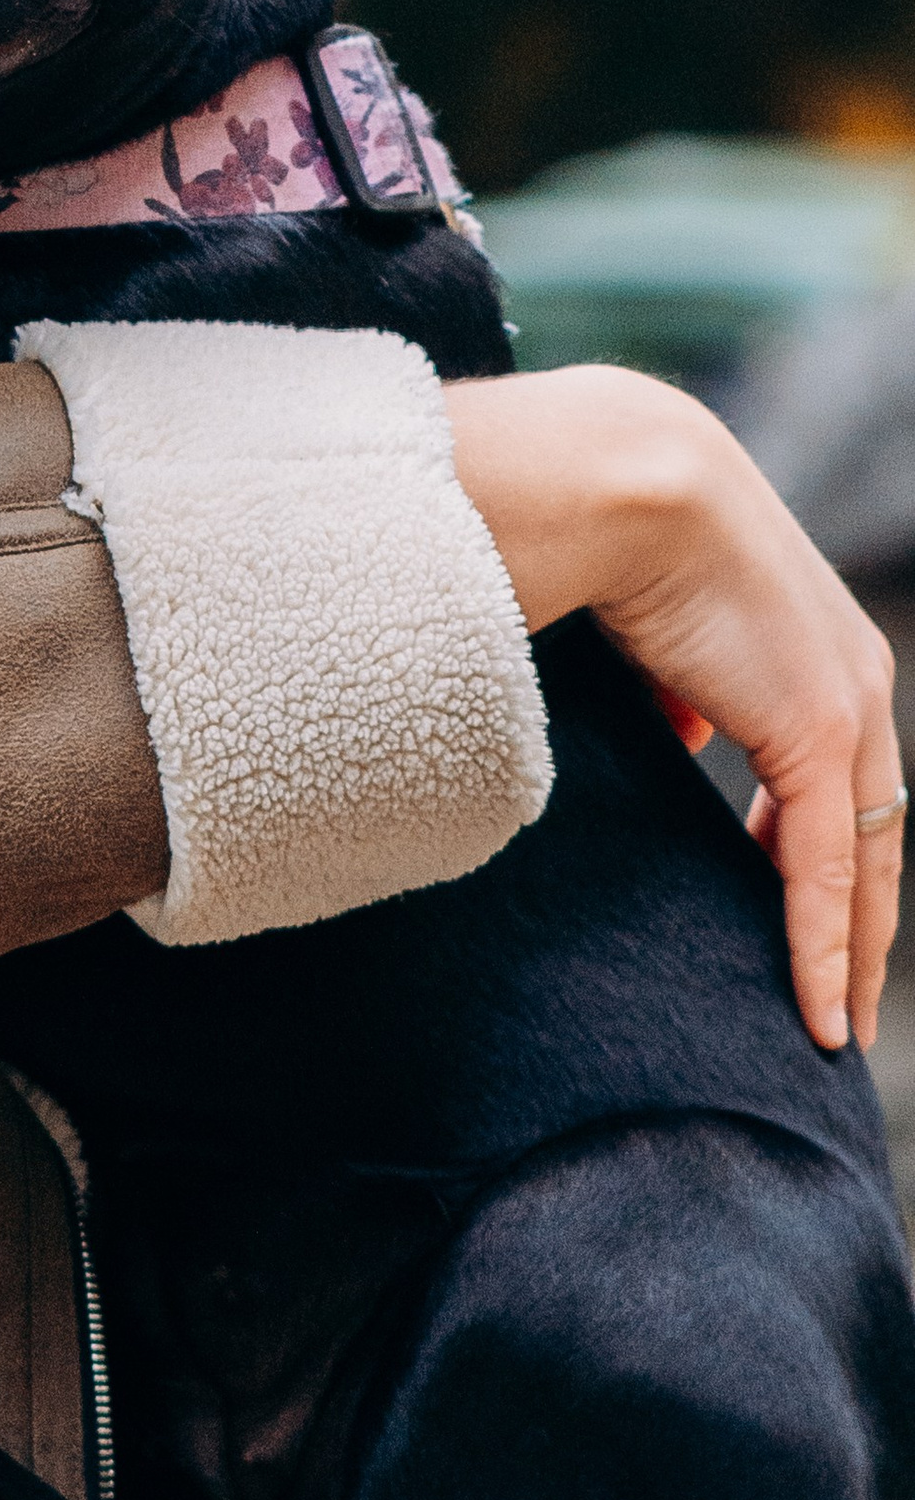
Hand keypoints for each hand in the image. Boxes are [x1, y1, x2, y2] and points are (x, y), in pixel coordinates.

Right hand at [445, 366, 901, 1051]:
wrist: (627, 478)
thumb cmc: (621, 528)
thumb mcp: (667, 623)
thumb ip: (690, 687)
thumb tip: (687, 733)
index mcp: (825, 648)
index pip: (846, 780)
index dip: (832, 854)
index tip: (806, 913)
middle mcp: (858, 678)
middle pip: (878, 830)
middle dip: (861, 921)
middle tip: (842, 996)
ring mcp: (846, 706)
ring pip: (866, 861)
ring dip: (851, 949)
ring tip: (831, 1020)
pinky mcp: (816, 732)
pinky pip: (824, 867)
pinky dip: (820, 944)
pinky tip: (817, 1009)